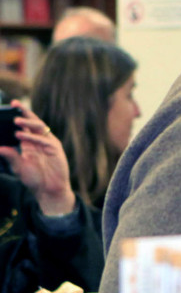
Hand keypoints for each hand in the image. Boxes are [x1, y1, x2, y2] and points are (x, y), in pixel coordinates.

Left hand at [0, 100, 74, 215]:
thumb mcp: (18, 167)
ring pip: (40, 128)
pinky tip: (22, 135)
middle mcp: (40, 141)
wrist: (49, 191)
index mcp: (31, 143)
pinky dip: (33, 137)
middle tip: (15, 104)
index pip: (25, 126)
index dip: (19, 115)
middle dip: (25, 112)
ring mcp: (49, 144)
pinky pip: (44, 140)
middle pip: (33, 122)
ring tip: (16, 120)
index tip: (10, 105)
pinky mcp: (55, 150)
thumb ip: (10, 156)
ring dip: (28, 123)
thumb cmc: (34, 179)